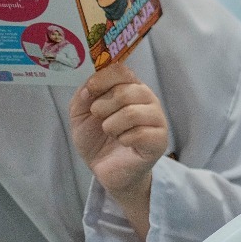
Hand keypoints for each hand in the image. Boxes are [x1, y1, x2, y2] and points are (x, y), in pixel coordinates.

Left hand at [70, 63, 167, 238]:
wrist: (107, 171)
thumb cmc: (98, 140)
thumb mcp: (80, 115)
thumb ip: (83, 97)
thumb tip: (89, 86)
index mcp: (130, 88)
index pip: (123, 71)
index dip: (104, 78)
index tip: (90, 91)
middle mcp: (147, 100)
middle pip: (128, 90)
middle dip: (104, 105)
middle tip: (98, 117)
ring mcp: (157, 120)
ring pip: (134, 112)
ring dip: (113, 124)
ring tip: (111, 132)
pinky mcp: (159, 141)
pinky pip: (141, 133)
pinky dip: (124, 138)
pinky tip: (123, 142)